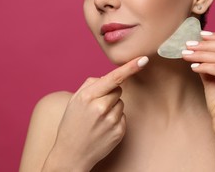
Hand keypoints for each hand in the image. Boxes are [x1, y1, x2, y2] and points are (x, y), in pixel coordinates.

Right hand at [47, 56, 148, 170]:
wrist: (71, 154)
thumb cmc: (71, 124)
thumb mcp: (74, 100)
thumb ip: (90, 84)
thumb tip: (108, 78)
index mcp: (88, 97)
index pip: (113, 78)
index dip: (130, 67)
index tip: (143, 59)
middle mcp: (101, 108)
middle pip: (118, 89)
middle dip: (110, 93)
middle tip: (96, 106)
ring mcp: (111, 121)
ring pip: (121, 102)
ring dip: (112, 107)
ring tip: (98, 119)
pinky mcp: (119, 132)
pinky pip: (123, 116)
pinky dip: (115, 119)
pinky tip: (103, 127)